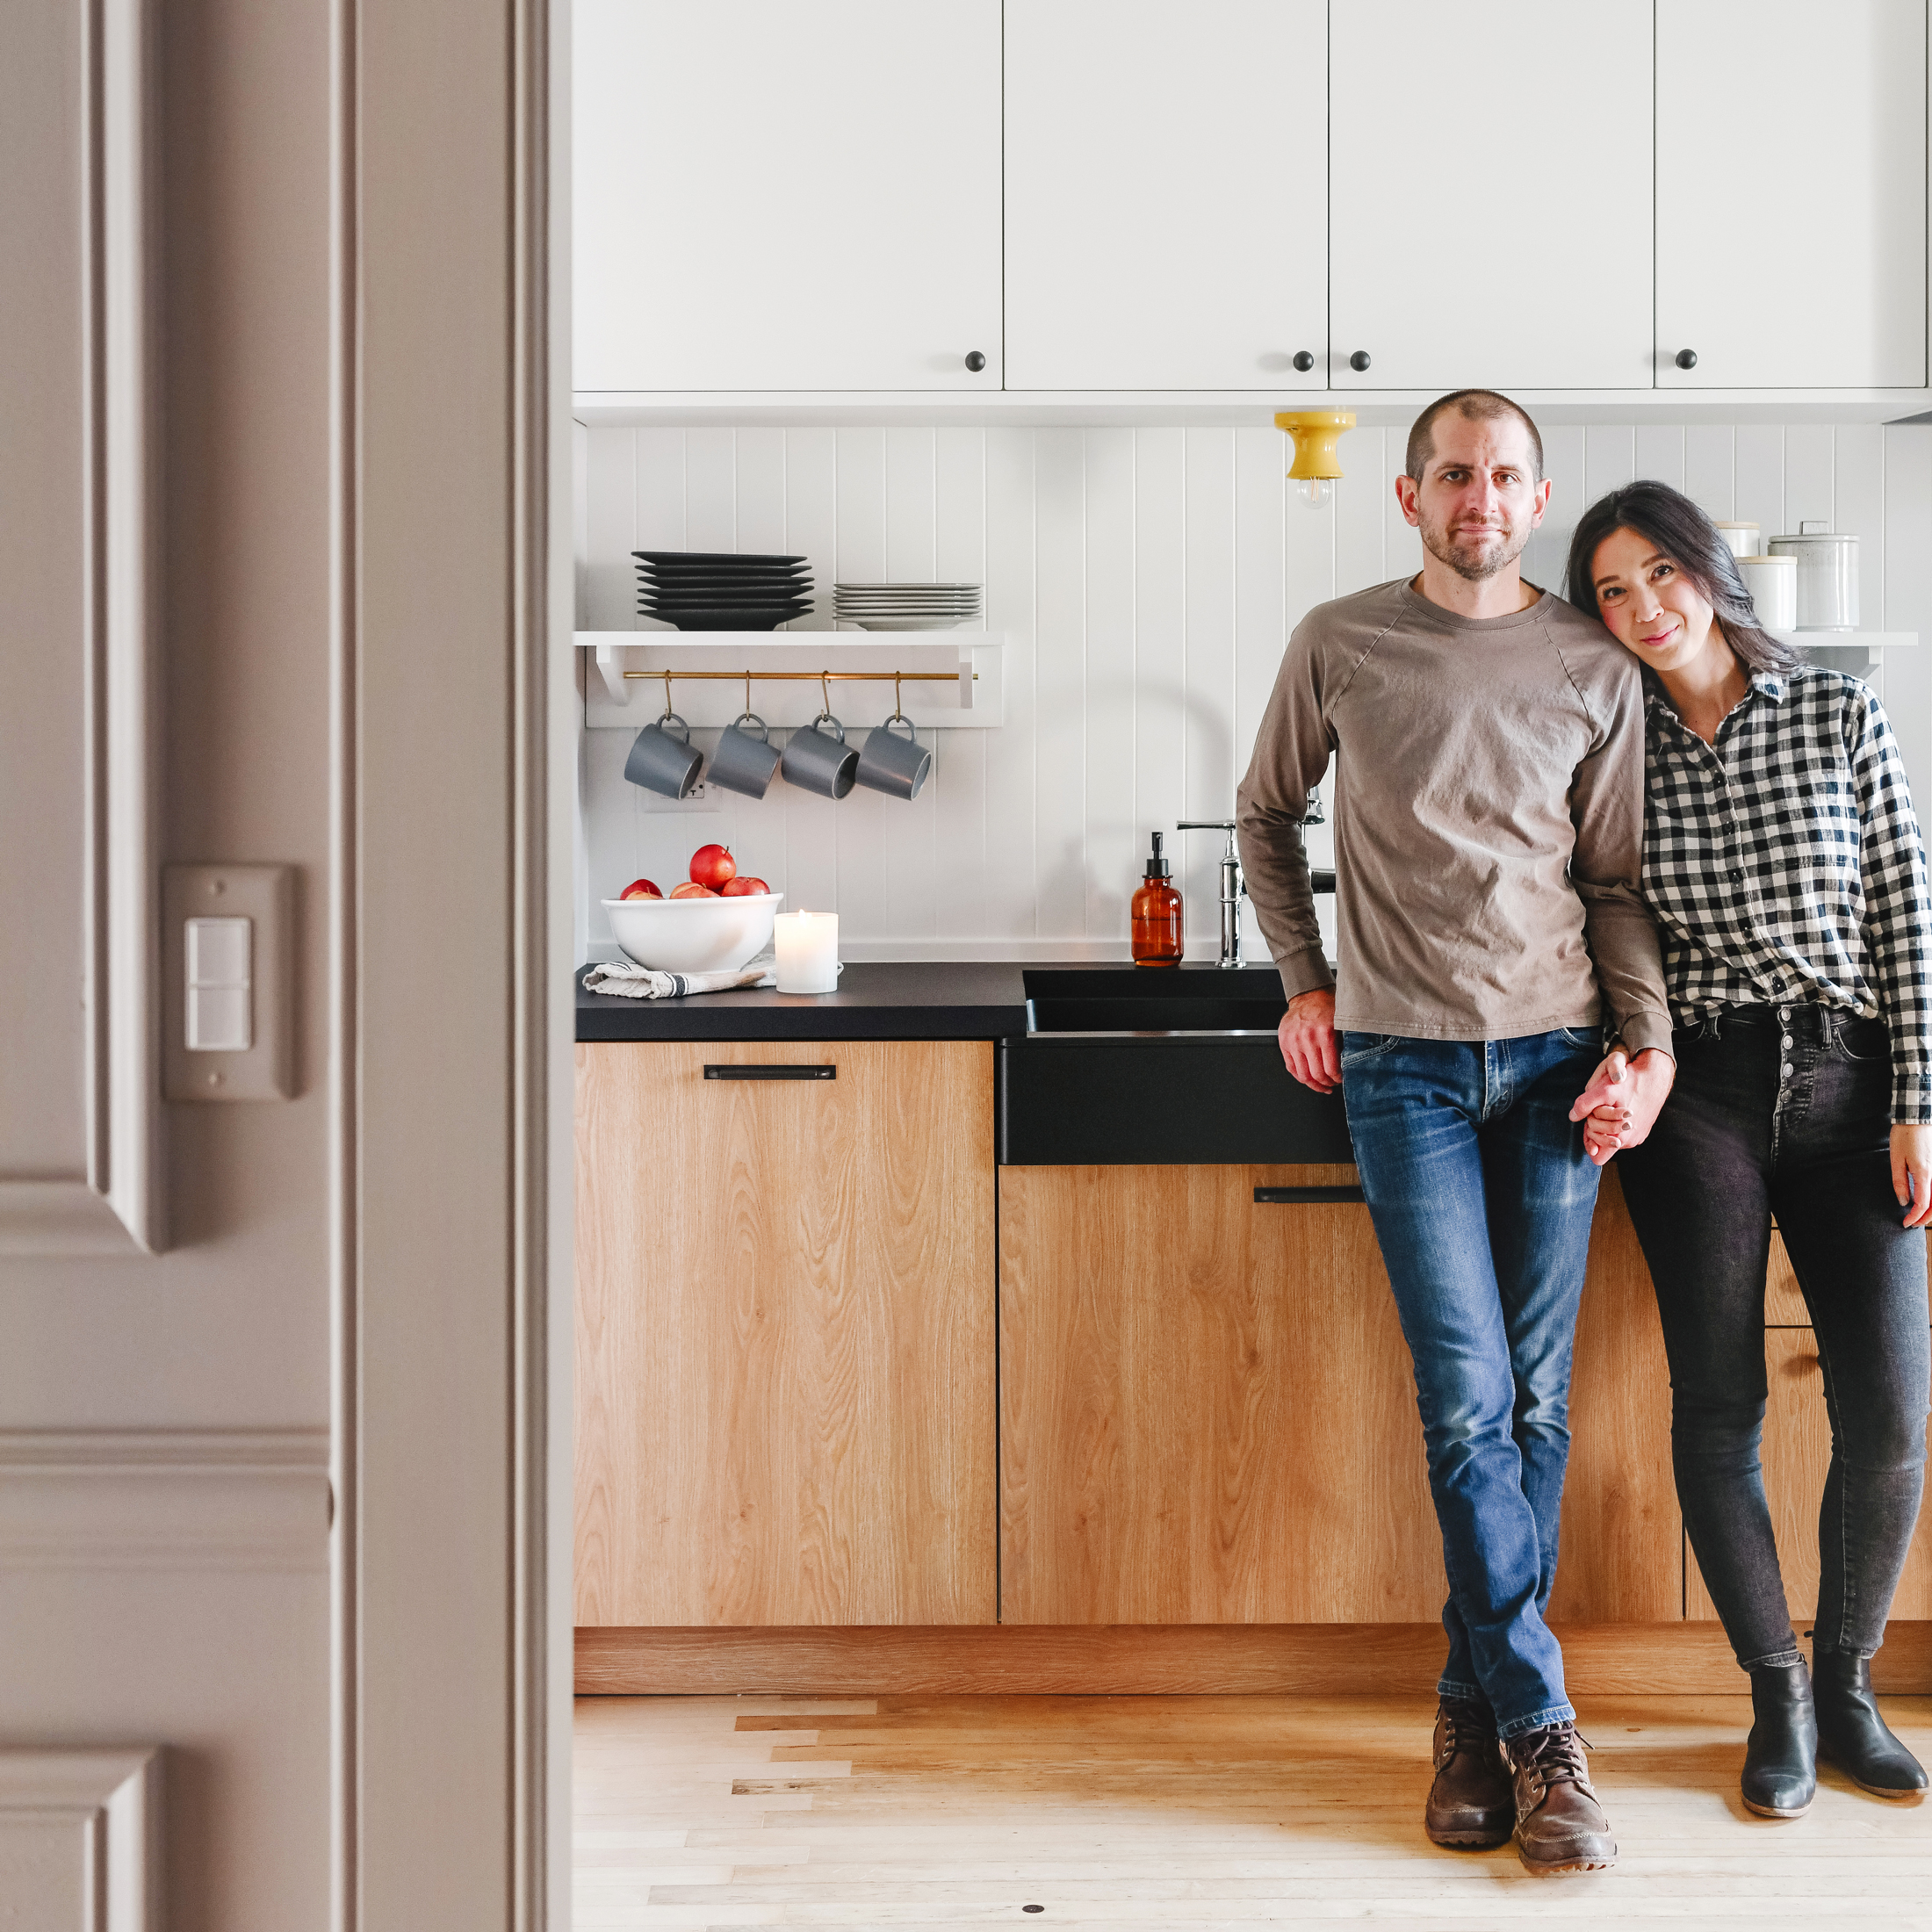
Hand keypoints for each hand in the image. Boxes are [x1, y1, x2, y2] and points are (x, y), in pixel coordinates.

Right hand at [1278, 988, 1339, 1093]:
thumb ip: (1345, 1044)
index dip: (1337, 1079)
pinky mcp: (1284, 1042)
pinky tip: (1308, 1077)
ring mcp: (1293, 1041)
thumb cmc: (1327, 1007)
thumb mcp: (1341, 1024)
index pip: (1331, 1069)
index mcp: (1325, 1034)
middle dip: (1326, 1084)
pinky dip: (1300, 1076)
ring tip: (1320, 1084)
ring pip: (1302, 1075)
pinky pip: (1291, 1067)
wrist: (1309, 994)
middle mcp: (1307, 1039)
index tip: (1340, 1079)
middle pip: (1317, 1075)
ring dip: (1313, 1084)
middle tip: (1332, 1084)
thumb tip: (1350, 1066)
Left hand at [1569, 1046, 1674, 1167]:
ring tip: (1609, 1107)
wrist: (1656, 1075)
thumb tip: (1572, 1117)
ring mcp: (1638, 1136)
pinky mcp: (1643, 1129)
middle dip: (1596, 1128)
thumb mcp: (1603, 1091)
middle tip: (1597, 1111)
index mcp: (1621, 1137)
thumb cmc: (1630, 1082)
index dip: (1589, 1143)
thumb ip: (1584, 1105)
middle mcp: (1631, 1141)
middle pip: (1603, 1144)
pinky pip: (1624, 1132)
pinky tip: (1618, 1107)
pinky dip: (1617, 1122)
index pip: (1598, 1157)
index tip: (1588, 1126)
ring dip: (1606, 1124)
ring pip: (1613, 1137)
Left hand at [1891, 1124, 1931, 1228]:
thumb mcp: (1896, 1159)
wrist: (1918, 1117)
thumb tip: (1903, 1201)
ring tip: (1921, 1216)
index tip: (1906, 1223)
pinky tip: (1929, 1201)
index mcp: (1924, 1173)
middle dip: (1926, 1218)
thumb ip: (1900, 1182)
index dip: (1914, 1217)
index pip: (1923, 1204)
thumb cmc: (1905, 1135)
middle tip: (1913, 1224)